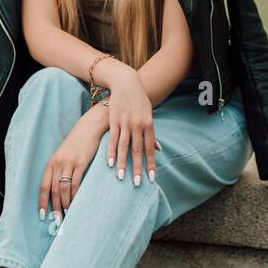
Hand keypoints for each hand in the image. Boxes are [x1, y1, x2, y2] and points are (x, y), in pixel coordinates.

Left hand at [38, 104, 107, 224]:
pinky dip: (74, 195)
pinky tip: (75, 202)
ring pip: (63, 189)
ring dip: (65, 203)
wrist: (89, 127)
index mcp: (51, 162)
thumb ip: (60, 170)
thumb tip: (58, 190)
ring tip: (68, 214)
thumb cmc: (77, 143)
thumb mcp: (64, 155)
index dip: (43, 202)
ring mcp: (68, 163)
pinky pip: (75, 183)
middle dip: (54, 207)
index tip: (43, 215)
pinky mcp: (80, 163)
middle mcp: (57, 163)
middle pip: (53, 190)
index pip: (43, 186)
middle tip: (57, 220)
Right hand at [102, 67, 160, 186]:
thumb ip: (152, 134)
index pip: (150, 149)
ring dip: (122, 163)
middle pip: (137, 151)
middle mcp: (137, 126)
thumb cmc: (140, 101)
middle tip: (136, 184)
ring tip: (121, 178)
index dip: (150, 164)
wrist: (127, 83)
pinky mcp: (114, 121)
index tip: (151, 178)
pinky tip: (109, 163)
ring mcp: (125, 123)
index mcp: (148, 125)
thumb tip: (159, 150)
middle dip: (137, 168)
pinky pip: (112, 139)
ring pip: (123, 147)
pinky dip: (110, 151)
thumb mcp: (149, 115)